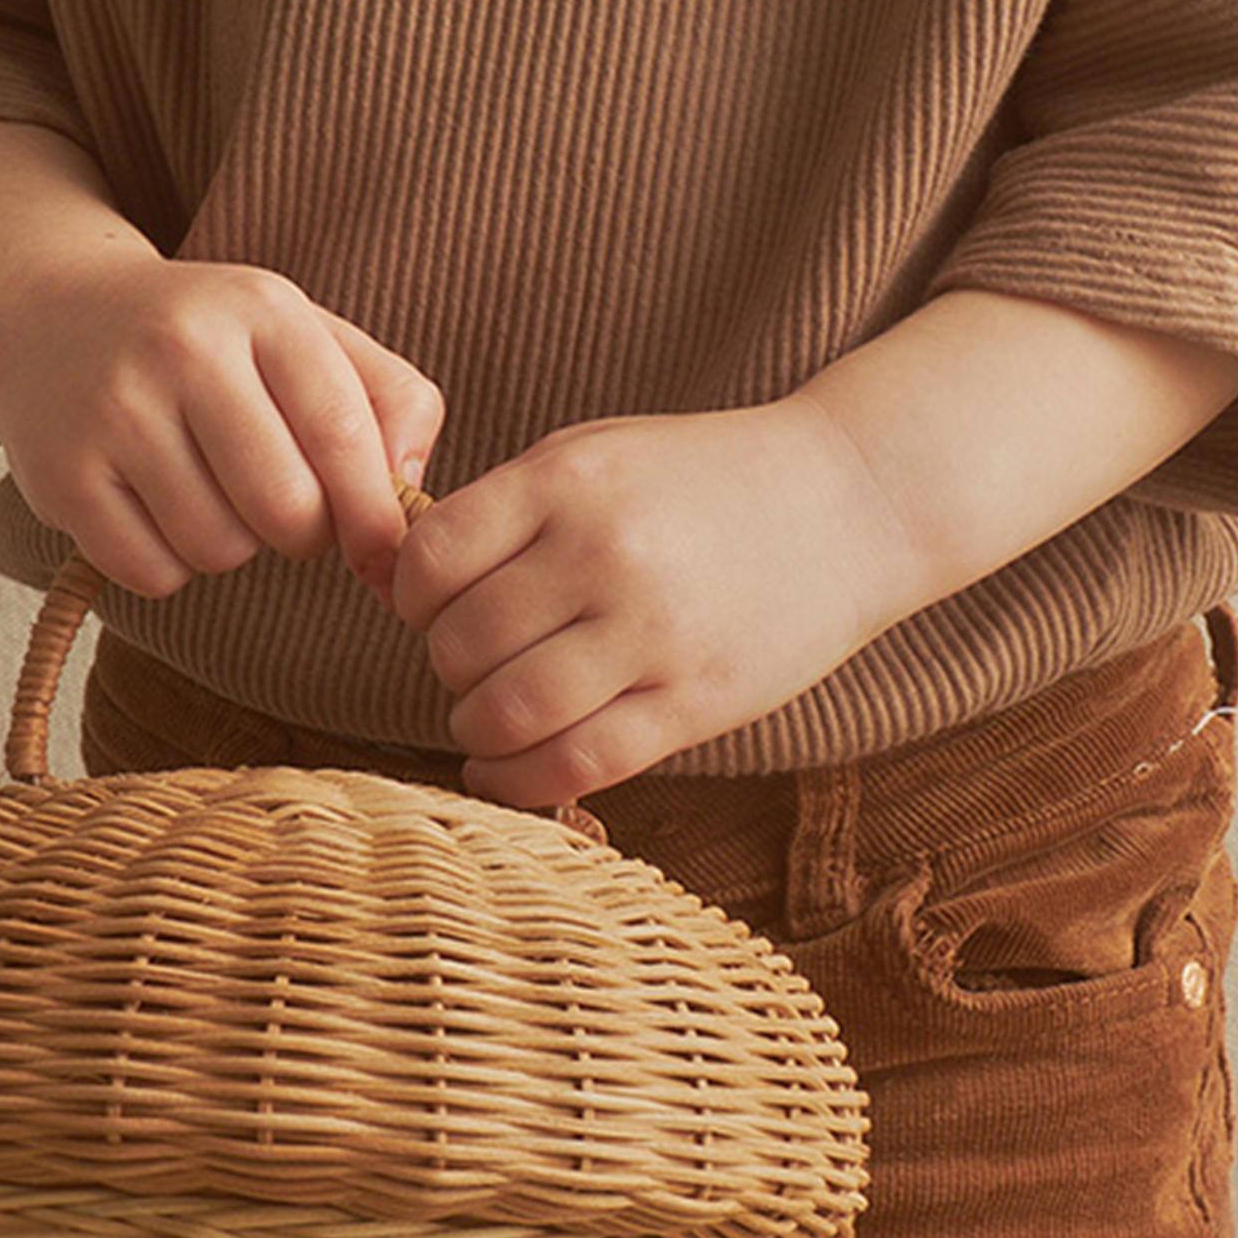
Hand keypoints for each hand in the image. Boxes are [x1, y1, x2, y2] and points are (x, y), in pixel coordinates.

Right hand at [0, 248, 443, 598]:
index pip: (343, 434)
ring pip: (220, 549)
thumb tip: (407, 493)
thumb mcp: (306, 337)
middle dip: (301, 533)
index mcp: (261, 309)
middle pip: (287, 509)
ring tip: (207, 492)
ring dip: (230, 546)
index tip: (382, 553)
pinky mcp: (62, 474)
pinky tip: (153, 510)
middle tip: (280, 506)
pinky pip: (153, 574)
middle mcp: (182, 347)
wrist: (51, 317)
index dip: (375, 515)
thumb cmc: (211, 346)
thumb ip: (390, 402)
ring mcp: (113, 409)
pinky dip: (167, 564)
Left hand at [379, 397, 926, 808]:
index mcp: (569, 483)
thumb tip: (388, 583)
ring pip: (505, 713)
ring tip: (493, 716)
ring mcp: (652, 635)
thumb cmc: (702, 481)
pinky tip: (510, 768)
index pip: (430, 562)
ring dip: (476, 728)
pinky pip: (573, 764)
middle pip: (460, 645)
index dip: (413, 597)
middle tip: (479, 662)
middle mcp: (605, 556)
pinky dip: (518, 780)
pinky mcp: (693, 703)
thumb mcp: (596, 457)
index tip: (437, 606)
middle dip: (450, 666)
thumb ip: (501, 511)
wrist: (850, 501)